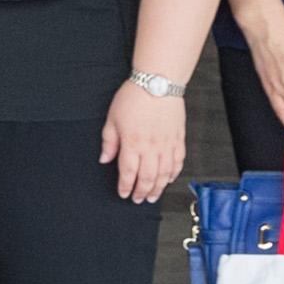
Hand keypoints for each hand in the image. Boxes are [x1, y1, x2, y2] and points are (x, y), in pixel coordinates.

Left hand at [101, 83, 184, 204]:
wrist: (157, 83)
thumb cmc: (133, 98)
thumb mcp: (112, 119)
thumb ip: (109, 142)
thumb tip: (105, 159)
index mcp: (132, 144)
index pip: (128, 173)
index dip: (125, 186)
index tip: (123, 193)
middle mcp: (151, 148)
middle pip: (147, 178)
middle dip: (142, 192)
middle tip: (139, 200)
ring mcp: (167, 145)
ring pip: (164, 174)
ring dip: (158, 188)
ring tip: (154, 196)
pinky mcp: (179, 139)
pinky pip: (178, 162)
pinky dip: (174, 174)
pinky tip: (169, 179)